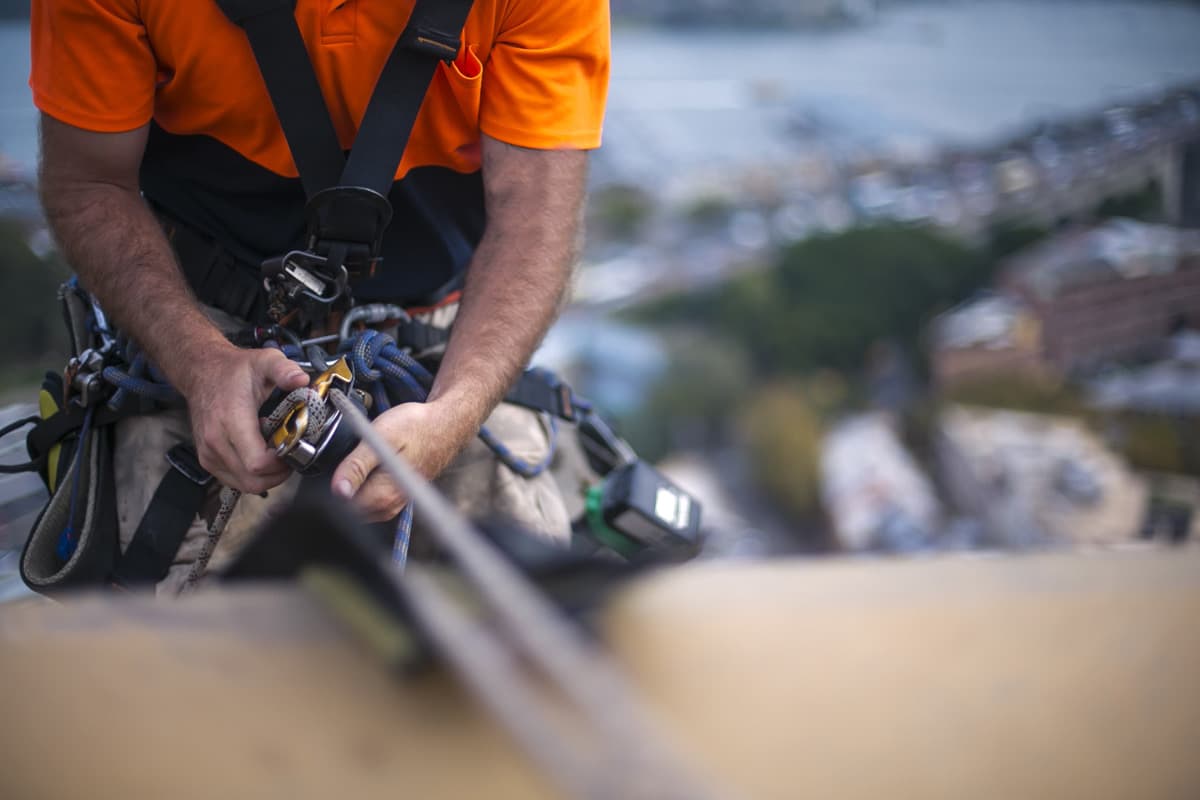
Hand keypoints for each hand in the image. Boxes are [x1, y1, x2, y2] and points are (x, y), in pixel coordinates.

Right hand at [181, 346, 309, 492]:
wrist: (202, 372)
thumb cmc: (234, 370)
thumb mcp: (265, 361)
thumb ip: (284, 369)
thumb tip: (301, 379)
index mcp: (230, 420)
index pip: (258, 463)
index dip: (281, 462)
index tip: (292, 446)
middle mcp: (216, 442)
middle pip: (254, 480)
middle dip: (278, 473)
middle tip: (290, 454)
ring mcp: (209, 454)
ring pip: (245, 484)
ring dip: (267, 477)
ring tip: (277, 454)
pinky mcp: (207, 460)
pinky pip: (235, 481)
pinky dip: (253, 476)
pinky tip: (262, 456)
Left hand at [330, 400, 469, 522]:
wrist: (445, 424)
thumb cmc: (416, 428)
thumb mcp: (380, 439)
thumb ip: (356, 466)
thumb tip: (338, 491)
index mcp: (382, 495)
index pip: (341, 507)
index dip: (327, 489)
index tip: (327, 469)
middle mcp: (389, 506)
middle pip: (349, 509)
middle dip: (338, 491)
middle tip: (340, 462)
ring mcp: (395, 503)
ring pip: (360, 506)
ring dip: (351, 489)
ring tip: (356, 463)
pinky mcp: (398, 496)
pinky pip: (372, 501)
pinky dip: (363, 489)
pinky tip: (366, 470)